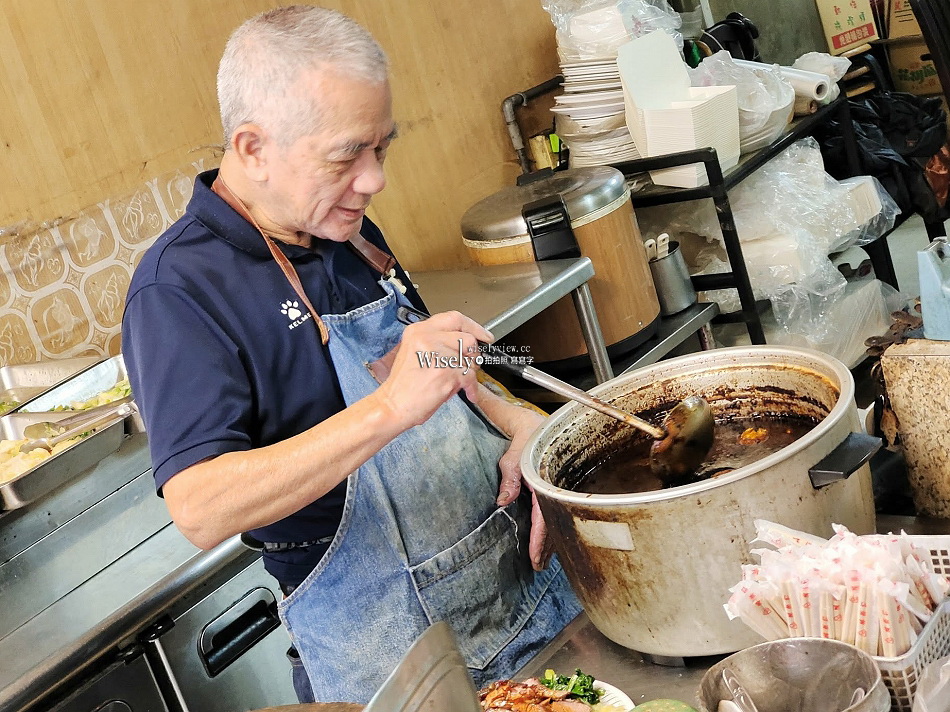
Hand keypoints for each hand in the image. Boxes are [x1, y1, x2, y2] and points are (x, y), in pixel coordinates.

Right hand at [374, 311, 492, 429]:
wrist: (393, 405)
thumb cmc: (404, 384)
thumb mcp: (415, 351)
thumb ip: (438, 341)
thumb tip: (465, 342)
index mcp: (419, 330)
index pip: (455, 318)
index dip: (473, 327)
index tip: (484, 336)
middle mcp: (427, 337)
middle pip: (467, 338)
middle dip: (472, 355)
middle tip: (467, 365)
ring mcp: (437, 354)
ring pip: (470, 359)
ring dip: (468, 373)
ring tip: (456, 381)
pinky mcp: (446, 372)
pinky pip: (470, 377)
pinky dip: (471, 387)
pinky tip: (467, 392)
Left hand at [495, 408, 551, 570]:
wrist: (536, 420)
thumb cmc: (527, 432)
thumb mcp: (515, 452)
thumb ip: (509, 475)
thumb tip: (502, 501)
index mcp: (547, 478)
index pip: (545, 516)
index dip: (541, 539)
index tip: (535, 557)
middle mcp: (556, 485)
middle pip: (554, 522)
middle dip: (547, 546)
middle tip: (538, 566)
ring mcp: (557, 486)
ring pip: (556, 517)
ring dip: (550, 539)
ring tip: (543, 560)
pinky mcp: (554, 485)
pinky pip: (554, 509)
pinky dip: (551, 526)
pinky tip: (548, 538)